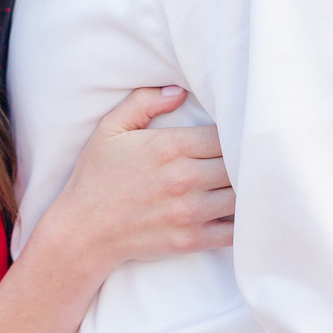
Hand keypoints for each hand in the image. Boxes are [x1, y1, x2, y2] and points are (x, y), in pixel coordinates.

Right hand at [55, 88, 234, 278]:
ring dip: (248, 188)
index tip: (235, 133)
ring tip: (250, 182)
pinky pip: (233, 232)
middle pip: (239, 163)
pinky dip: (245, 223)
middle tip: (248, 156)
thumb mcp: (110, 128)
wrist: (82, 232)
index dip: (234, 132)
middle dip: (245, 159)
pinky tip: (245, 214)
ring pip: (241, 195)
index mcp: (169, 146)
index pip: (225, 134)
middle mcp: (184, 178)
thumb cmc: (95, 177)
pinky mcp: (191, 240)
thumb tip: (179, 92)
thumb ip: (143, 102)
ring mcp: (189, 212)